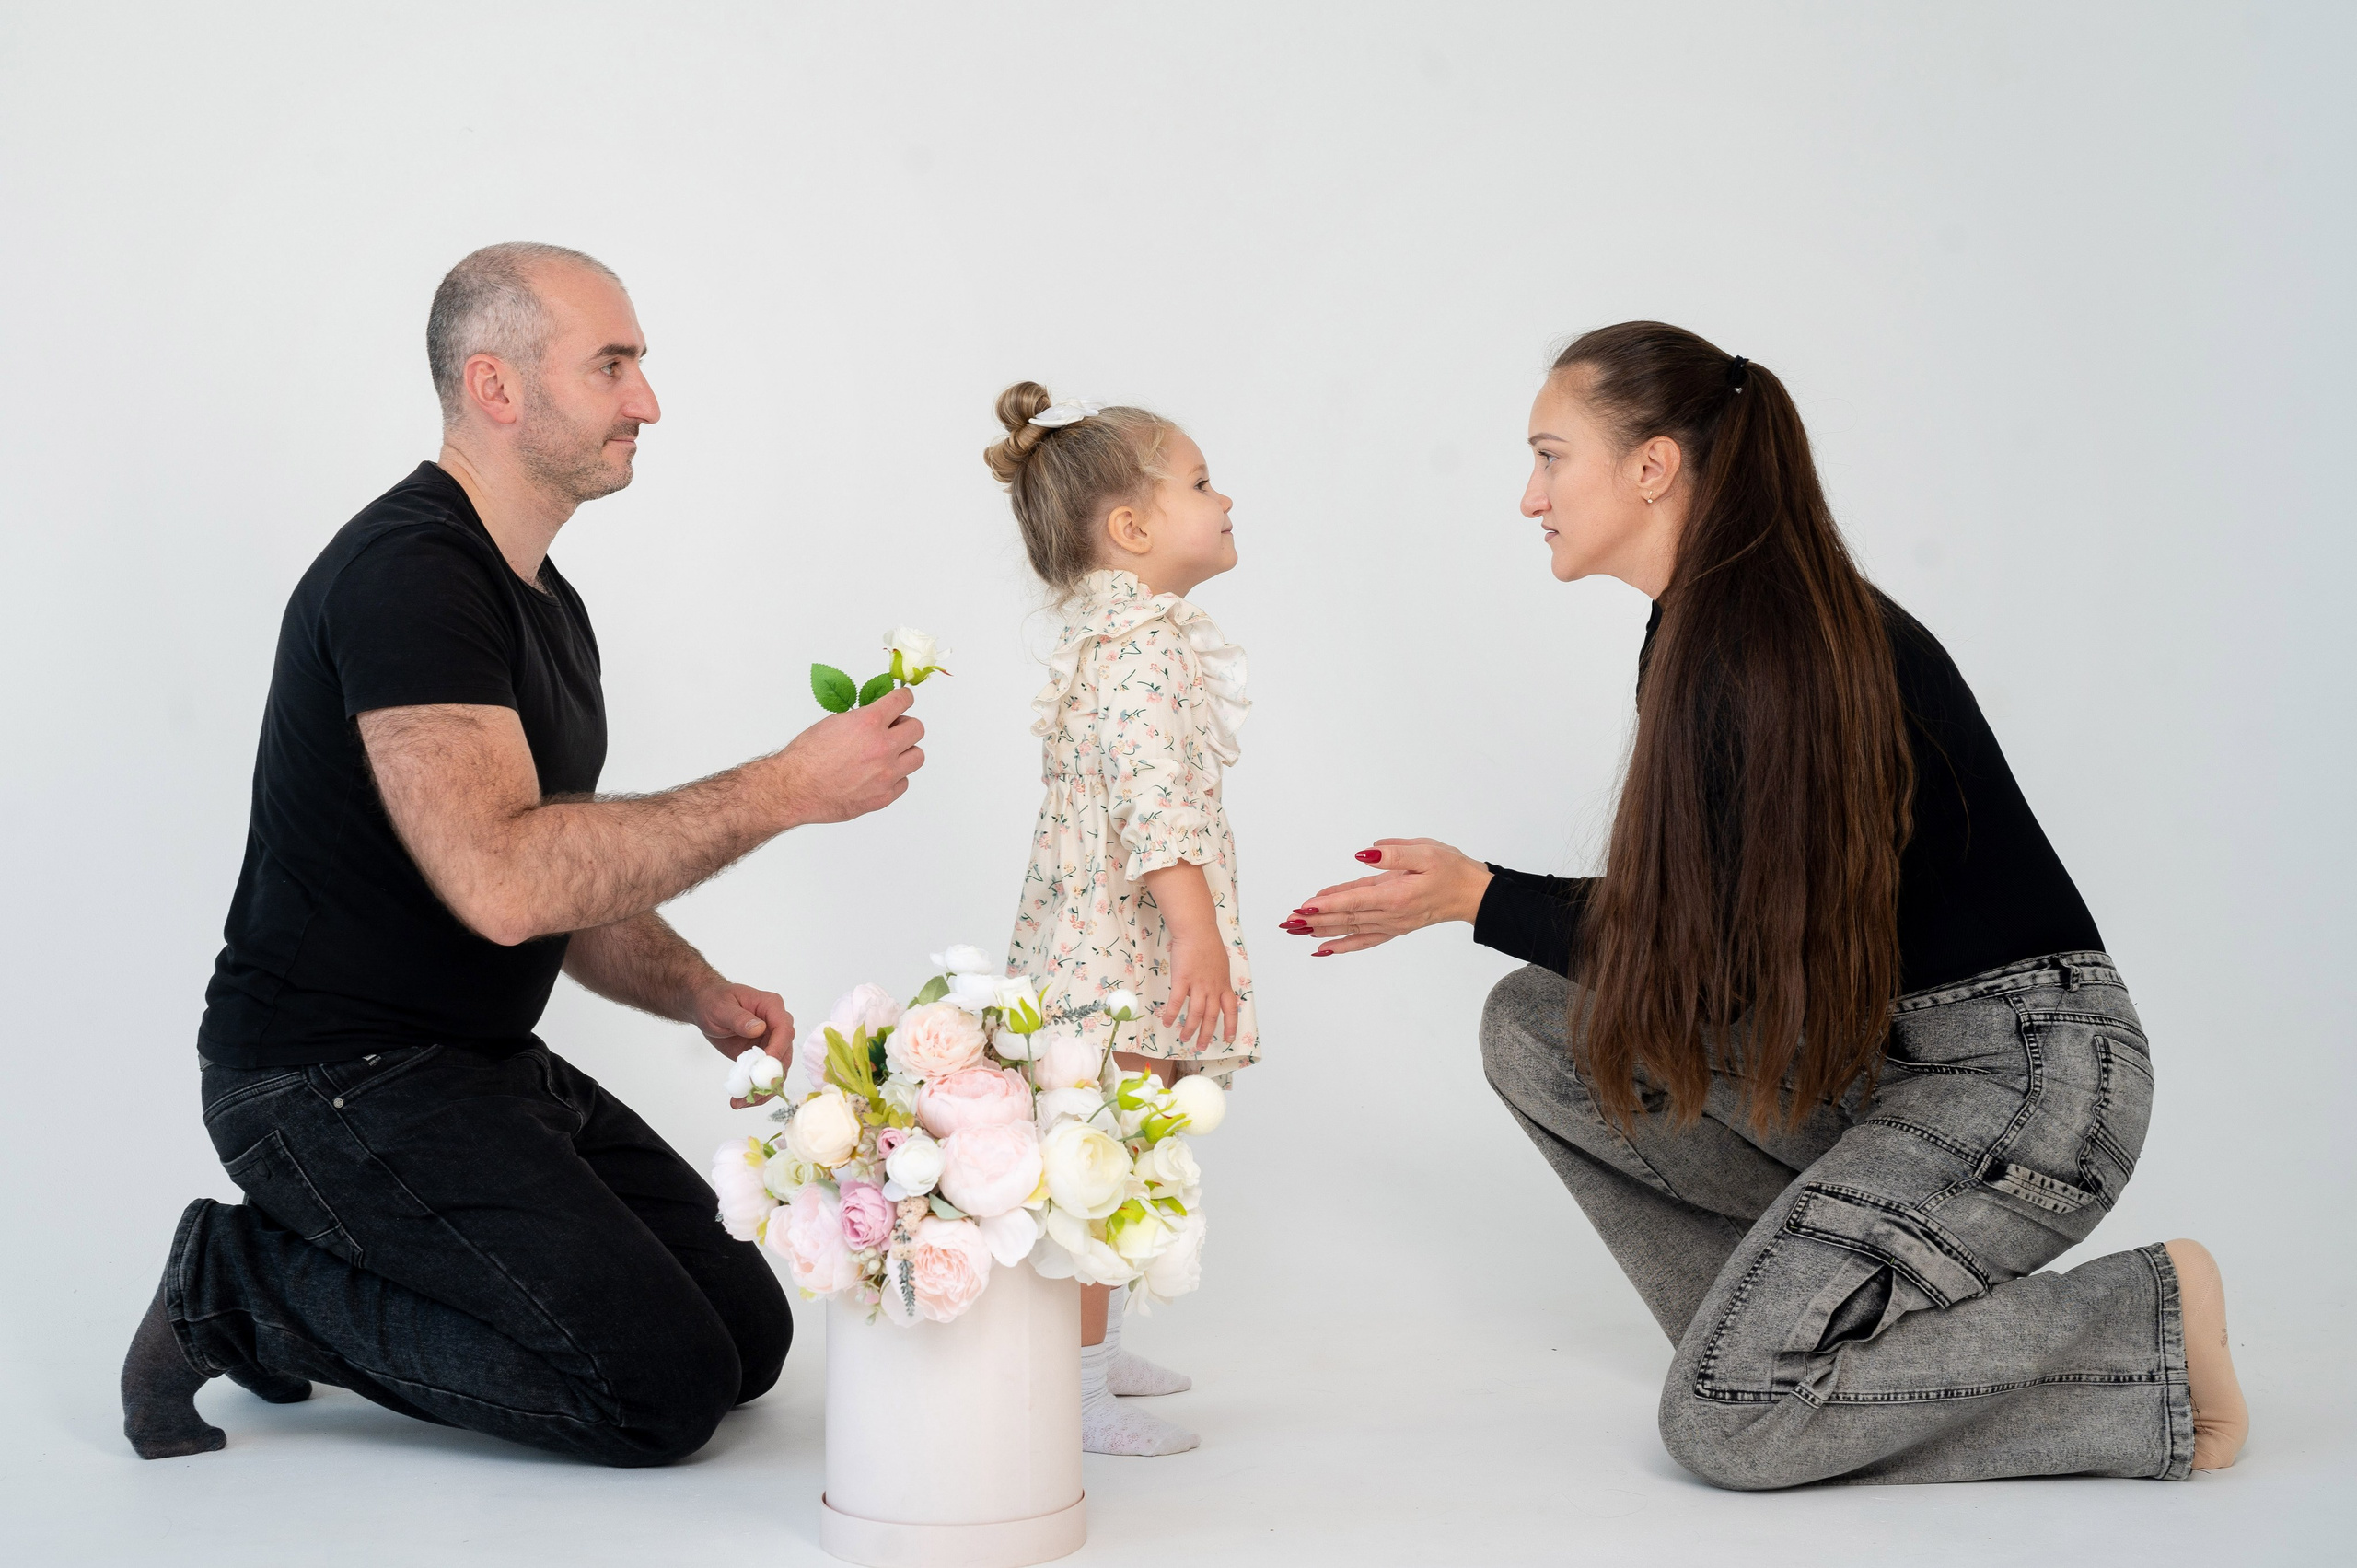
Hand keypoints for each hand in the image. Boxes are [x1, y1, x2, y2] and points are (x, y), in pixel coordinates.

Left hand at [695, 981, 795, 1107]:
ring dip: (763, 1089)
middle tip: (752, 1093)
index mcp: (771, 1007)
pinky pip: (765, 1076)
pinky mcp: (762, 1057)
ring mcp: (771, 1043)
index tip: (764, 1067)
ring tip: (742, 1102)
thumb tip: (759, 1029)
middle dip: (770, 1077)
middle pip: (784, 1055)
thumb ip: (739, 1018)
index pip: (784, 1029)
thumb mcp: (721, 1008)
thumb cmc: (714, 1001)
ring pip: (776, 1071)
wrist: (706, 1007)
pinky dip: (756, 1090)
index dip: (778, 1049)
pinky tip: (742, 1100)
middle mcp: (776, 1026)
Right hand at [772, 686, 924, 825]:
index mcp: (869, 723)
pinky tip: (879, 775)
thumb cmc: (806, 757)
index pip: (902, 700)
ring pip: (917, 757)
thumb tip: (879, 718)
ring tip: (888, 755)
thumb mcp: (834, 723)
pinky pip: (904, 782)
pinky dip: (895, 777)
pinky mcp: (883, 797)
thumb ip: (863, 719)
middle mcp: (882, 747)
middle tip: (893, 729)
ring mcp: (886, 774)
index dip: (903, 698)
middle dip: (905, 726)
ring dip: (905, 752)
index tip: (903, 700)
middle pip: (917, 729)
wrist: (794, 788)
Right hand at [1160, 932, 1240, 1050]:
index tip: (1228, 1038)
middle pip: (1212, 1017)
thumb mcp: (1220, 964)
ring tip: (1184, 1038)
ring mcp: (1198, 984)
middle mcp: (1213, 987)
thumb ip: (1218, 979)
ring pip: (1195, 1013)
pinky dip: (1172, 1014)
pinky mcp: (1182, 979)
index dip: (1230, 1026)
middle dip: (1206, 1034)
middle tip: (1201, 1046)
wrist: (1197, 930)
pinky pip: (1176, 1001)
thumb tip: (1214, 989)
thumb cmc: (1207, 943)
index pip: (1231, 1010)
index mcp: (1224, 984)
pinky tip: (1167, 1022)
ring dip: (1190, 1028)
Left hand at [1281, 838, 1492, 955]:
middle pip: (1345, 918)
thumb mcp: (1426, 851)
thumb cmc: (1451, 869)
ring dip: (1320, 930)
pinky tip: (1322, 949)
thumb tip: (1365, 854)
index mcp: (1397, 894)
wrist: (1471, 894)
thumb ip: (1395, 853)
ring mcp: (1391, 925)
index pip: (1355, 899)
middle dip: (1314, 919)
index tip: (1304, 905)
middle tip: (1286, 920)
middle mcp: (1391, 915)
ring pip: (1349, 929)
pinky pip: (1363, 941)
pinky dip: (1342, 946)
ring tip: (1294, 930)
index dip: (1328, 903)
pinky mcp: (1393, 928)